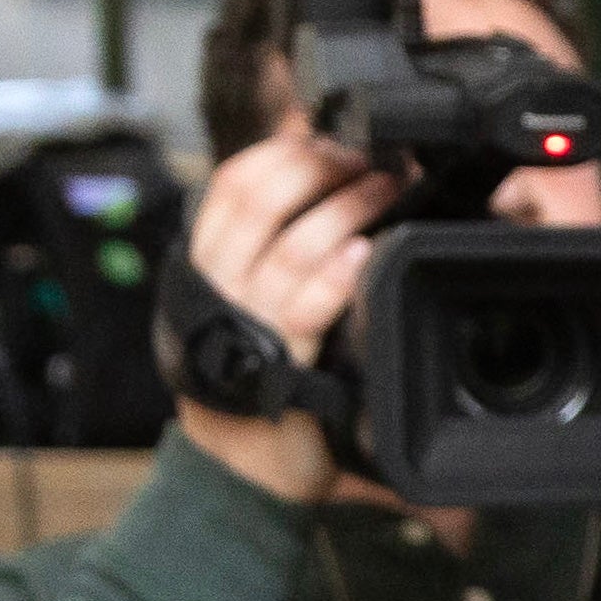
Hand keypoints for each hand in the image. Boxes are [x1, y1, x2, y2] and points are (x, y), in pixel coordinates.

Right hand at [174, 125, 402, 504]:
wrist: (248, 467)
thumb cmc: (268, 375)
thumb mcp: (267, 304)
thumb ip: (289, 252)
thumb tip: (342, 189)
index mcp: (209, 261)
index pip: (233, 184)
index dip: (283, 150)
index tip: (333, 132)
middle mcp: (216, 283)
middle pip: (259, 198)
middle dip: (320, 166)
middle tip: (376, 156)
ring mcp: (241, 320)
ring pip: (288, 242)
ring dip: (345, 206)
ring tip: (390, 185)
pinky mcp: (274, 361)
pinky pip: (302, 304)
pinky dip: (335, 273)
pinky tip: (366, 251)